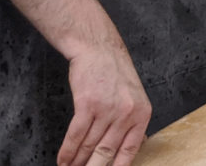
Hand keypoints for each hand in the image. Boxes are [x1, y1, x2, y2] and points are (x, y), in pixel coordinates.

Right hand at [58, 44, 150, 165]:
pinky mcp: (88, 105)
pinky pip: (76, 135)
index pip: (130, 150)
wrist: (100, 50)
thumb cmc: (116, 74)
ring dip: (77, 162)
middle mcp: (127, 114)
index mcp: (142, 114)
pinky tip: (63, 160)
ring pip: (89, 146)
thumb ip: (131, 122)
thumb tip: (127, 149)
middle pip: (107, 153)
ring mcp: (107, 110)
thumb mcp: (134, 97)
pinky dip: (67, 151)